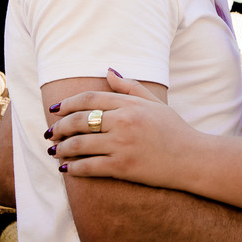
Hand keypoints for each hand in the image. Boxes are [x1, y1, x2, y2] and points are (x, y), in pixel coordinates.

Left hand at [45, 73, 198, 189]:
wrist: (193, 159)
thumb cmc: (174, 130)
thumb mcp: (154, 103)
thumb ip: (129, 87)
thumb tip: (108, 71)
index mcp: (130, 104)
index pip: (89, 99)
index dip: (67, 103)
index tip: (54, 110)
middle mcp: (123, 122)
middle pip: (79, 120)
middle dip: (58, 127)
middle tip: (49, 133)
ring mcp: (122, 145)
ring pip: (79, 144)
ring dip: (61, 149)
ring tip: (53, 152)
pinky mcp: (123, 167)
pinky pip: (89, 167)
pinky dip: (73, 168)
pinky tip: (66, 169)